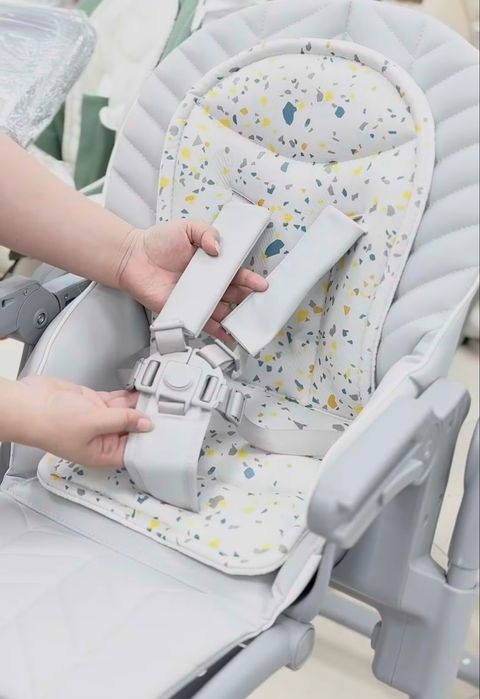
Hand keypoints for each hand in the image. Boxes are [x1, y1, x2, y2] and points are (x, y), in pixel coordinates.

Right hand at [19, 376, 151, 466]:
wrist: (29, 403)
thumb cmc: (50, 423)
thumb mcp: (94, 422)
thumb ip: (122, 420)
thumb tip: (145, 423)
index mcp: (101, 453)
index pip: (132, 451)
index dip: (147, 442)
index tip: (164, 431)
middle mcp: (101, 438)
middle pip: (131, 430)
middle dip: (146, 420)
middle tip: (166, 409)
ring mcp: (97, 419)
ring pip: (125, 413)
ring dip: (138, 406)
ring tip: (156, 396)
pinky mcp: (93, 403)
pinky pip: (116, 400)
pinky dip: (127, 395)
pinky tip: (140, 390)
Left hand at [117, 220, 267, 342]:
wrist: (133, 258)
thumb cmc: (158, 242)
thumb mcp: (187, 227)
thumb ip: (206, 232)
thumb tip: (219, 248)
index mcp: (212, 264)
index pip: (235, 273)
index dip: (249, 280)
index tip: (261, 285)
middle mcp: (207, 283)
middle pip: (233, 294)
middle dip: (246, 299)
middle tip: (256, 303)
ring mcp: (197, 299)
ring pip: (222, 311)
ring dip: (235, 317)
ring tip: (246, 322)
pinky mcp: (185, 311)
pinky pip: (204, 323)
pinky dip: (217, 331)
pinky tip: (228, 336)